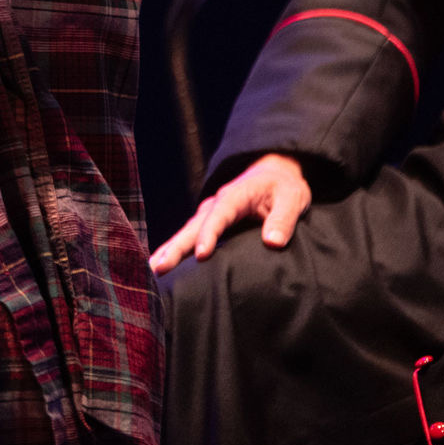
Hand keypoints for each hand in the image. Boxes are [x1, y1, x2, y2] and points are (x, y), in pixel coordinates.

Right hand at [148, 152, 310, 273]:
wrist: (272, 174)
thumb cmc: (283, 187)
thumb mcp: (291, 198)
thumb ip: (283, 219)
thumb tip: (273, 242)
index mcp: (234, 196)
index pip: (219, 216)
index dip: (209, 235)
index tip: (201, 255)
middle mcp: (215, 204)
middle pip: (192, 227)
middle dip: (176, 247)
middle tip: (159, 268)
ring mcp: (208, 214)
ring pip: (185, 233)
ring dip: (169, 250)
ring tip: (152, 270)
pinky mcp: (208, 223)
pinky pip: (188, 237)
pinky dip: (174, 250)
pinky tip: (161, 265)